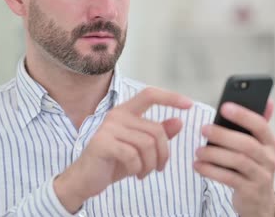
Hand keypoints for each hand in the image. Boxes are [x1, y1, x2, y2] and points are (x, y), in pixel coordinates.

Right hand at [53, 87, 192, 212]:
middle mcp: (116, 115)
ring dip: (150, 164)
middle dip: (163, 153)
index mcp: (126, 111)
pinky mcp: (102, 143)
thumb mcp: (140, 148)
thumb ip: (158, 133)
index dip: (170, 97)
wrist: (86, 179)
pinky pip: (133, 155)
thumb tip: (179, 121)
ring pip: (147, 144)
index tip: (189, 104)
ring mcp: (108, 128)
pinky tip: (133, 173)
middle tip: (158, 168)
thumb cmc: (114, 161)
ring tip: (143, 172)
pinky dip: (137, 168)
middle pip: (156, 130)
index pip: (150, 95)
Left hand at [194, 100, 274, 216]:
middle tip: (203, 129)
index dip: (243, 115)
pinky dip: (211, 171)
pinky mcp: (250, 191)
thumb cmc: (252, 166)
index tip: (224, 106)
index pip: (260, 125)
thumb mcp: (258, 146)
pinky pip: (229, 178)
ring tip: (198, 151)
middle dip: (223, 135)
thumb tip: (268, 101)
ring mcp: (261, 176)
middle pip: (247, 144)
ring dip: (215, 154)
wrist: (258, 201)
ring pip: (238, 161)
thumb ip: (257, 125)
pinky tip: (198, 165)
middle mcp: (269, 159)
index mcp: (270, 142)